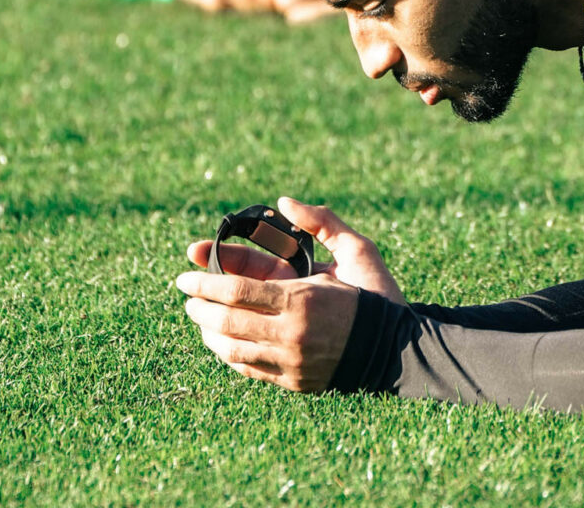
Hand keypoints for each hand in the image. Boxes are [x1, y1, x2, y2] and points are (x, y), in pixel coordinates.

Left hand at [177, 197, 404, 391]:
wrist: (398, 350)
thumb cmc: (377, 294)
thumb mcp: (360, 249)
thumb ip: (323, 221)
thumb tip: (284, 202)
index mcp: (304, 298)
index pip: (238, 289)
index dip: (206, 281)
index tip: (185, 275)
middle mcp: (291, 333)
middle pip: (227, 321)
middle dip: (199, 307)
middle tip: (188, 296)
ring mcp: (290, 362)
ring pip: (231, 349)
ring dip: (208, 333)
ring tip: (199, 319)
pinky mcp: (293, 382)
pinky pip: (248, 369)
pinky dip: (228, 354)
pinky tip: (221, 342)